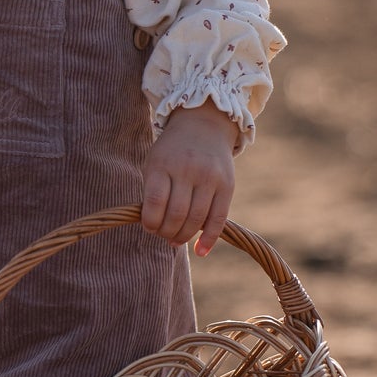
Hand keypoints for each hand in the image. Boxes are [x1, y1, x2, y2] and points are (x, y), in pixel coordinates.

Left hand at [140, 99, 238, 256]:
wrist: (204, 125)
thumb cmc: (172, 151)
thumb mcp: (155, 162)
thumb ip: (153, 192)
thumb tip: (155, 229)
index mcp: (163, 163)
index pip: (156, 202)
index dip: (151, 223)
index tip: (149, 227)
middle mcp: (187, 169)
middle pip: (177, 215)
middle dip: (167, 233)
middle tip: (164, 235)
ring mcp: (209, 176)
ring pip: (196, 220)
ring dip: (183, 237)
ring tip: (176, 239)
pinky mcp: (227, 185)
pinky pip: (218, 219)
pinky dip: (209, 239)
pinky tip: (200, 251)